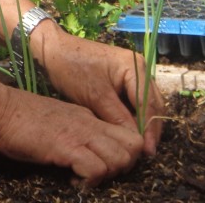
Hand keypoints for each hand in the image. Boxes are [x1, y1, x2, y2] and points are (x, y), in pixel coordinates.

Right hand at [0, 85, 145, 187]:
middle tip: (99, 174)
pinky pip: (96, 169)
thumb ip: (74, 132)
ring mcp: (80, 134)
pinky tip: (72, 180)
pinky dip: (89, 181)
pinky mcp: (66, 147)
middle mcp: (90, 123)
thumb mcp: (57, 120)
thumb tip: (84, 152)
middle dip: (123, 167)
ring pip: (121, 158)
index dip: (124, 155)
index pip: (127, 135)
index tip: (105, 166)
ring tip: (84, 177)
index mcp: (88, 116)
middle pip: (133, 147)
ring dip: (108, 174)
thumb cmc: (19, 117)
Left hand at [41, 32, 165, 155]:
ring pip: (143, 104)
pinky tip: (127, 132)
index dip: (150, 129)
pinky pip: (132, 101)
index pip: (149, 103)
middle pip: (151, 103)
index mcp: (134, 67)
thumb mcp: (95, 95)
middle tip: (146, 153)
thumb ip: (117, 117)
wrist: (53, 50)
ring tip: (138, 147)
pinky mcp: (121, 79)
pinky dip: (132, 116)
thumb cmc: (72, 68)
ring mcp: (131, 73)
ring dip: (142, 123)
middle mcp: (138, 68)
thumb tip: (135, 140)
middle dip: (150, 128)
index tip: (148, 151)